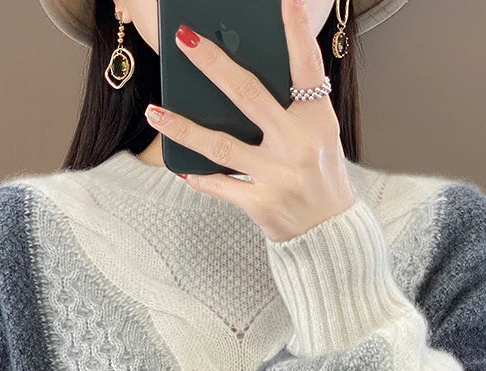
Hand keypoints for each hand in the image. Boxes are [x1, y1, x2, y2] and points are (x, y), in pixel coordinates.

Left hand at [144, 0, 357, 242]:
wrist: (329, 233)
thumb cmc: (320, 176)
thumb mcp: (320, 136)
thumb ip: (293, 108)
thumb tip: (242, 80)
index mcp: (317, 120)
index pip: (306, 68)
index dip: (296, 32)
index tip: (286, 1)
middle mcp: (297, 144)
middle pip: (247, 94)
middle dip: (212, 63)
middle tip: (184, 39)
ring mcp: (277, 175)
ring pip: (220, 144)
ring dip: (183, 126)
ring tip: (156, 112)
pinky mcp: (260, 203)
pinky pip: (220, 184)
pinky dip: (198, 176)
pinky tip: (180, 166)